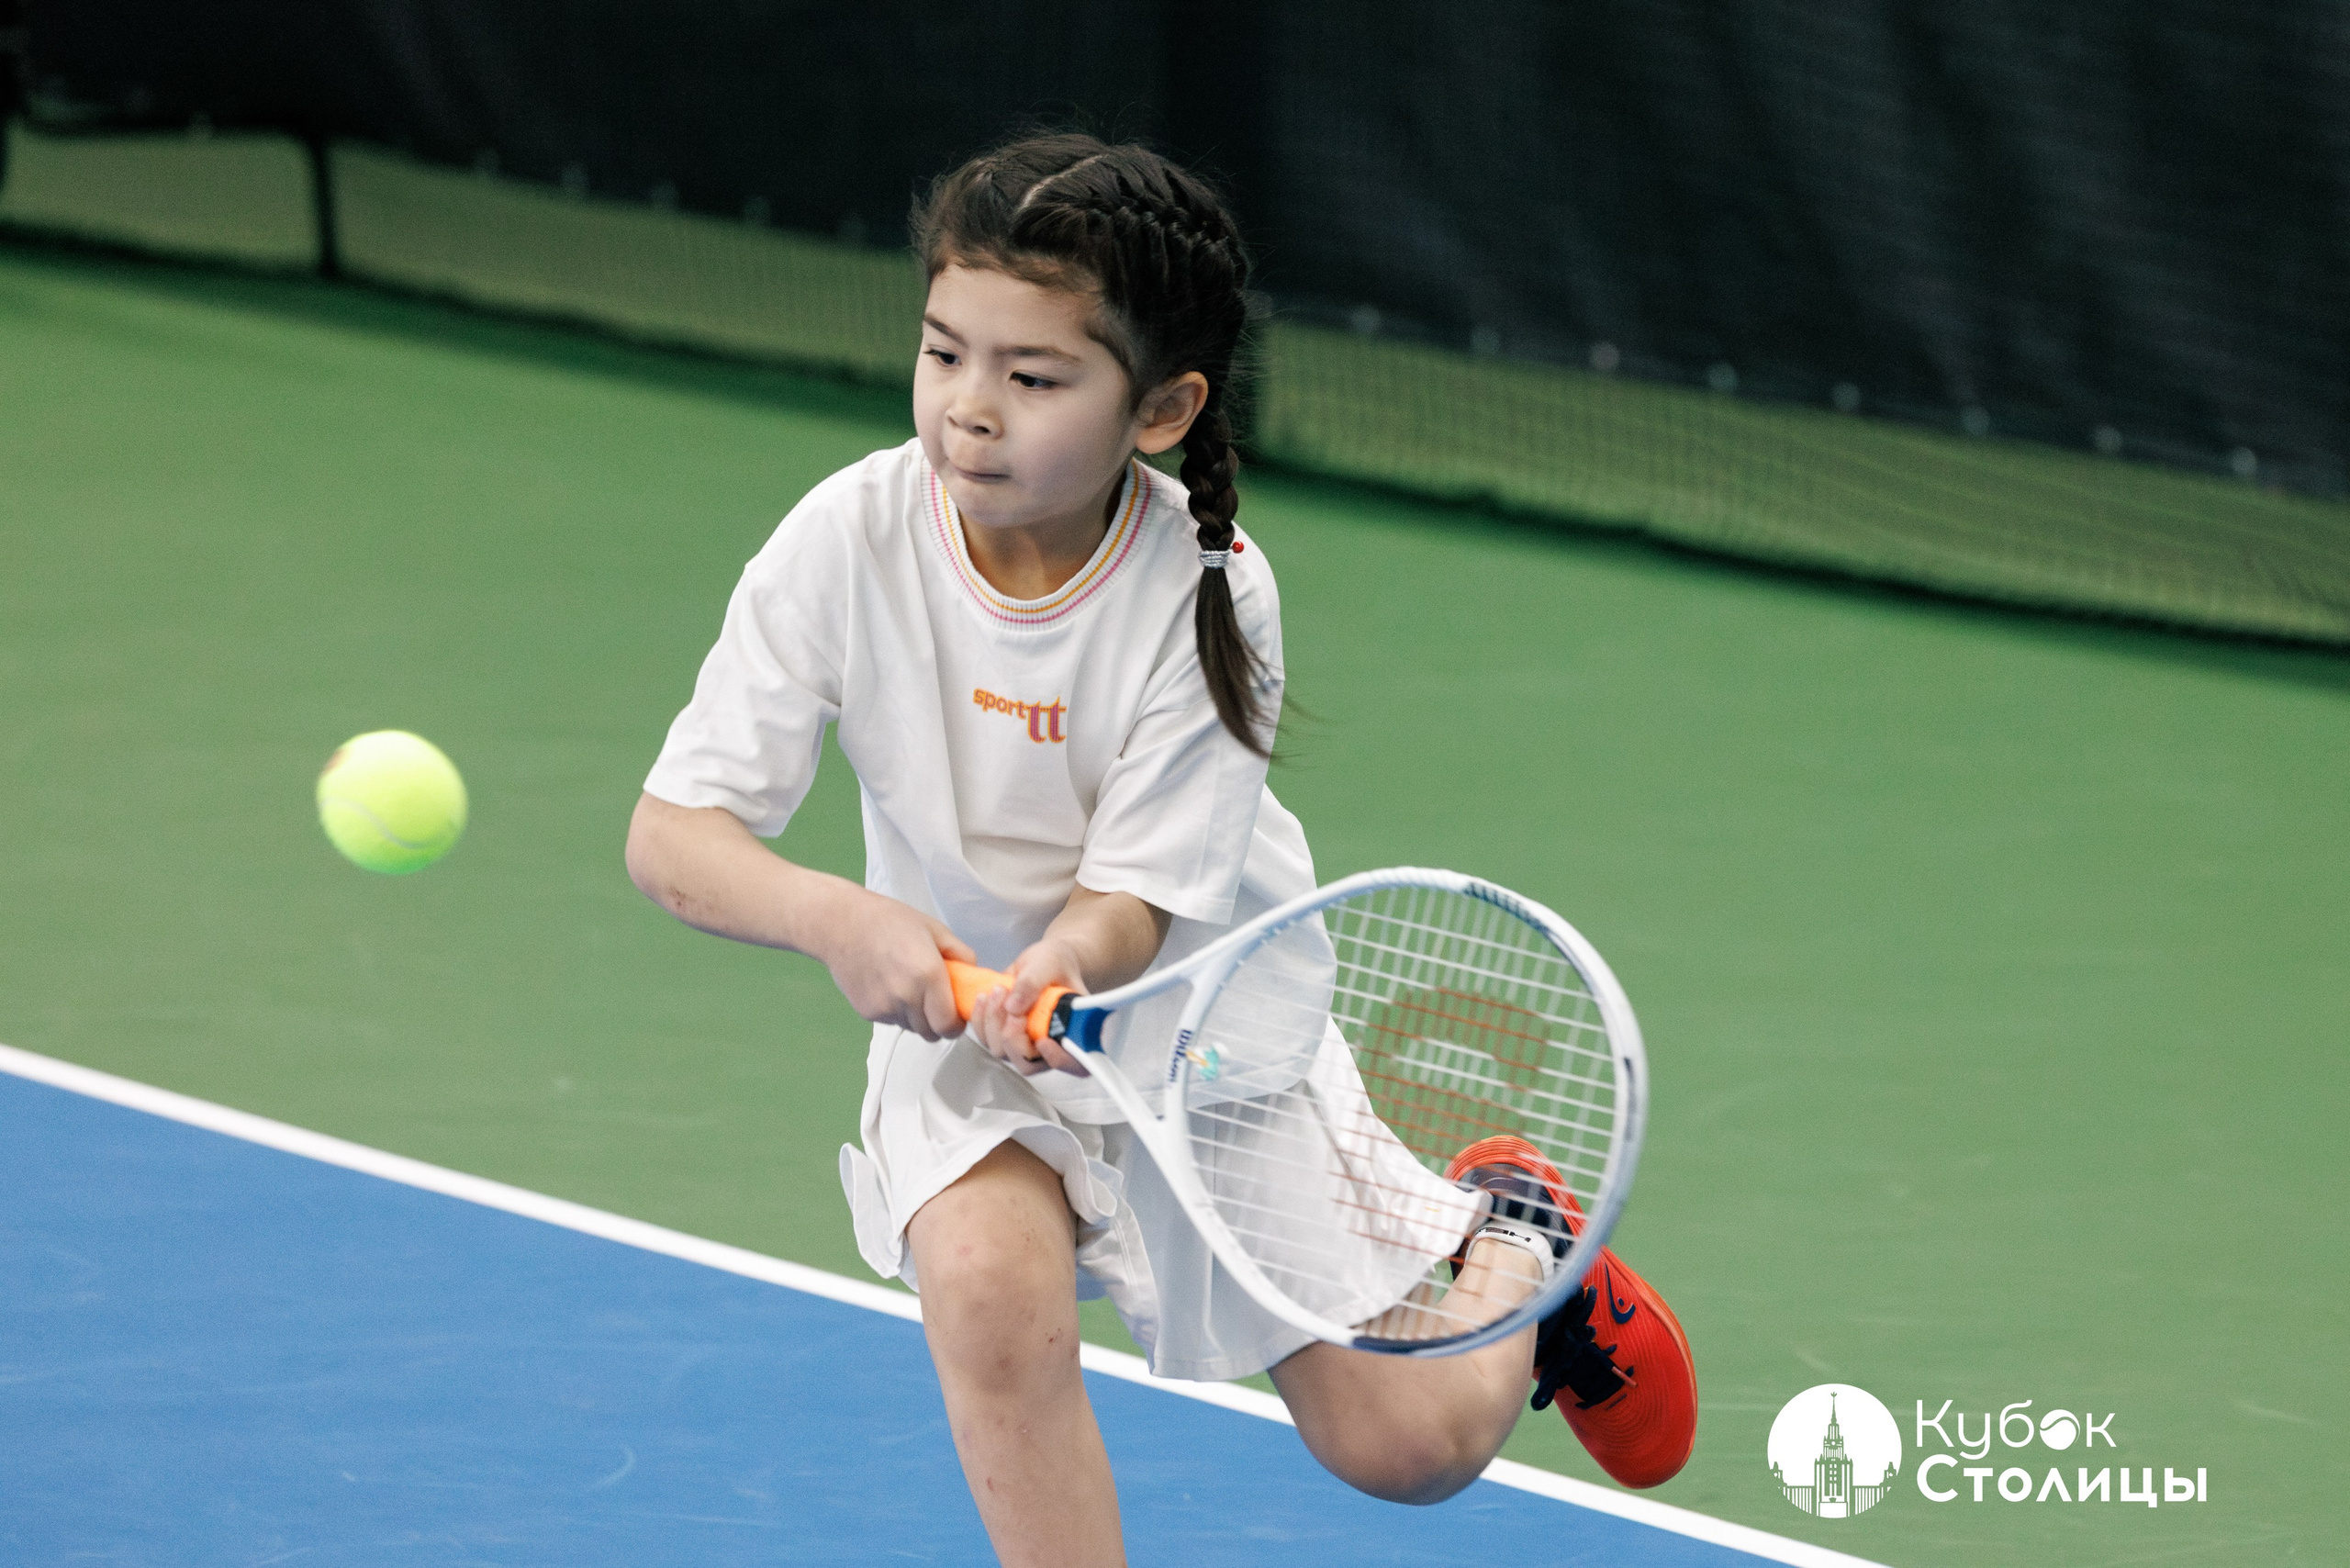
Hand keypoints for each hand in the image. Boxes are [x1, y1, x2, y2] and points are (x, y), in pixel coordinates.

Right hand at [813, 886, 973, 1040]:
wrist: (840, 923)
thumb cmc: (888, 920)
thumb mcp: (934, 929)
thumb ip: (961, 955)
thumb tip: (974, 976)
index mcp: (928, 975)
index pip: (948, 1025)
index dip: (956, 1024)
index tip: (956, 1016)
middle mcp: (906, 996)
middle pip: (931, 1033)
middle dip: (938, 1023)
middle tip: (936, 1003)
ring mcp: (884, 1007)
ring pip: (911, 1028)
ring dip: (916, 1017)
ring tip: (909, 987)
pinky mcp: (867, 1012)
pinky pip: (891, 1021)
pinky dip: (896, 1011)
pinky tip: (888, 985)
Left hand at [965, 937, 1092, 1078]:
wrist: (1040, 962)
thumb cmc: (1054, 964)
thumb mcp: (1047, 964)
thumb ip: (1033, 983)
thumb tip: (1013, 1007)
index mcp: (1073, 1032)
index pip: (1073, 1064)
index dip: (1058, 1060)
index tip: (1043, 1042)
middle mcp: (1051, 1046)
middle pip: (1028, 1064)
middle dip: (1012, 1037)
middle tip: (1010, 1004)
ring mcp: (1025, 1045)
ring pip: (1002, 1052)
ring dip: (993, 1023)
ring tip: (997, 990)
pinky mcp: (1004, 1037)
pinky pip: (986, 1039)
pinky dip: (980, 1020)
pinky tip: (984, 997)